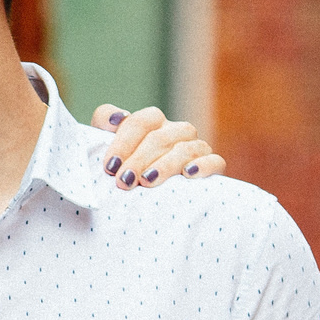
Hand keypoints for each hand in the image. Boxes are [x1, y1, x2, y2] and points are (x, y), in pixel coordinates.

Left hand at [89, 105, 224, 189]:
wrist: (143, 201)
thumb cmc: (123, 171)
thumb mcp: (109, 148)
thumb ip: (103, 123)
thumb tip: (115, 118)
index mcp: (153, 123)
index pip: (142, 121)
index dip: (124, 142)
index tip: (110, 166)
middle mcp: (176, 131)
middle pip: (161, 137)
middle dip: (139, 159)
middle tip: (124, 181)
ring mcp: (196, 147)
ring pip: (187, 147)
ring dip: (166, 164)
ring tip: (147, 181)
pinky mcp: (212, 167)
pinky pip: (215, 161)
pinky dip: (203, 166)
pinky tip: (188, 175)